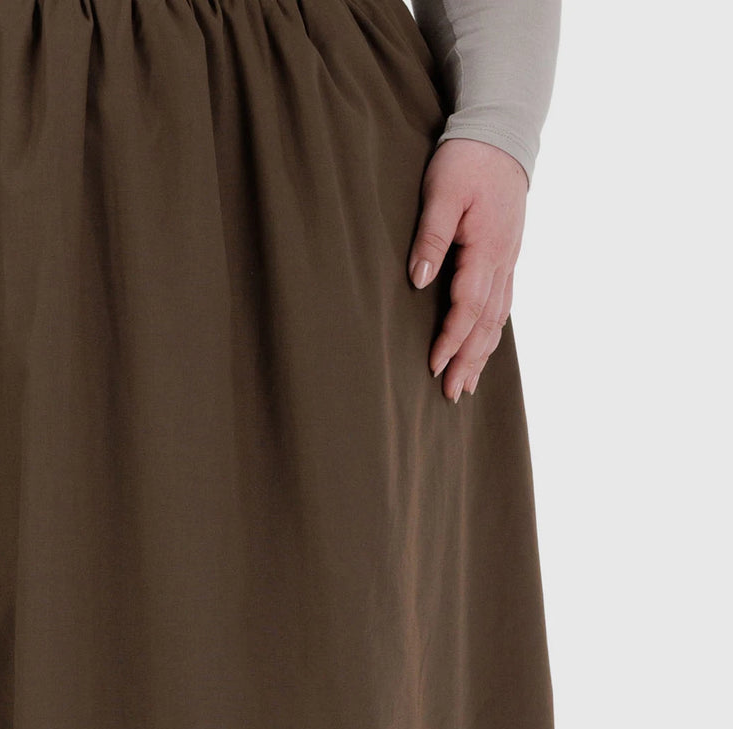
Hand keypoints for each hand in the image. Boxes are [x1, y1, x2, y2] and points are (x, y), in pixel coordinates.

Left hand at [407, 138, 528, 401]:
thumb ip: (431, 238)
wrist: (501, 133)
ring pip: (498, 318)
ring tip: (466, 385)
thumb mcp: (441, 193)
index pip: (468, 306)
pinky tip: (483, 348)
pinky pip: (502, 303)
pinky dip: (492, 332)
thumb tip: (418, 280)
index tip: (433, 364)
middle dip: (469, 360)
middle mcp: (504, 261)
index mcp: (488, 249)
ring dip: (482, 353)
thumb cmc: (466, 160)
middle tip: (451, 394)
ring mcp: (509, 260)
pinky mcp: (507, 256)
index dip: (451, 338)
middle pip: (487, 323)